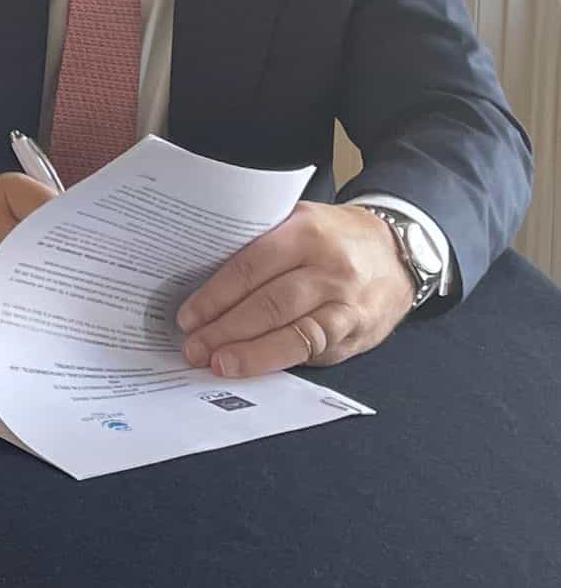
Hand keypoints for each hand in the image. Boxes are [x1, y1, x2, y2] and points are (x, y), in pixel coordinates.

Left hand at [176, 201, 414, 377]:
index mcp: (306, 233)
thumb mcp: (298, 220)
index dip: (215, 295)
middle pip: (270, 304)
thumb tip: (202, 280)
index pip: (251, 267)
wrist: (399, 250)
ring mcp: (348, 305)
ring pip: (296, 334)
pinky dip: (282, 361)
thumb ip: (259, 243)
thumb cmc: (334, 236)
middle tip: (195, 348)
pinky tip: (257, 367)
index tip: (188, 316)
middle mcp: (330, 270)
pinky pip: (317, 351)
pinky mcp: (359, 334)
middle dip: (226, 330)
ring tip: (219, 364)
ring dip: (253, 354)